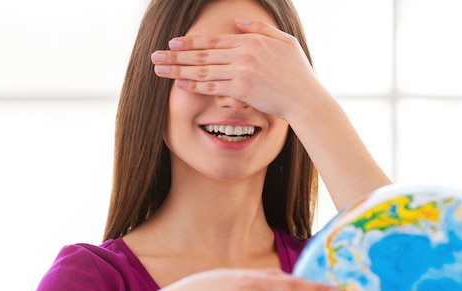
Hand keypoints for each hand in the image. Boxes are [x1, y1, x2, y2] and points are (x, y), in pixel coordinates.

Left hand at [150, 18, 320, 119]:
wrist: (306, 98)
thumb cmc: (298, 74)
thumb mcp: (284, 43)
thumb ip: (260, 30)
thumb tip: (238, 22)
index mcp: (251, 41)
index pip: (214, 41)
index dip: (191, 42)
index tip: (173, 43)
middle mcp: (243, 53)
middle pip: (203, 53)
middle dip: (176, 55)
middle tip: (155, 56)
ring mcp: (242, 71)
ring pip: (203, 69)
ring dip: (178, 69)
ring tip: (159, 69)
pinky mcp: (242, 89)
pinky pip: (212, 86)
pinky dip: (194, 84)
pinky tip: (179, 82)